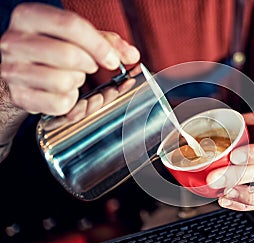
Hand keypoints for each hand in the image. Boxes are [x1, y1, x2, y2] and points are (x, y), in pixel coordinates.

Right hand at [0, 3, 139, 115]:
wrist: (18, 68)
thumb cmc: (51, 48)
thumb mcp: (75, 36)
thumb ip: (106, 42)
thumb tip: (131, 55)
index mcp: (29, 17)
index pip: (71, 26)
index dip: (99, 46)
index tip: (114, 60)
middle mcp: (15, 42)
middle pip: (69, 55)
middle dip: (89, 65)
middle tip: (89, 67)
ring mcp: (13, 71)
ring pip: (63, 82)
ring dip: (77, 83)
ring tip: (71, 77)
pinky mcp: (19, 96)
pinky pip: (59, 104)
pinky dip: (69, 101)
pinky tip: (64, 92)